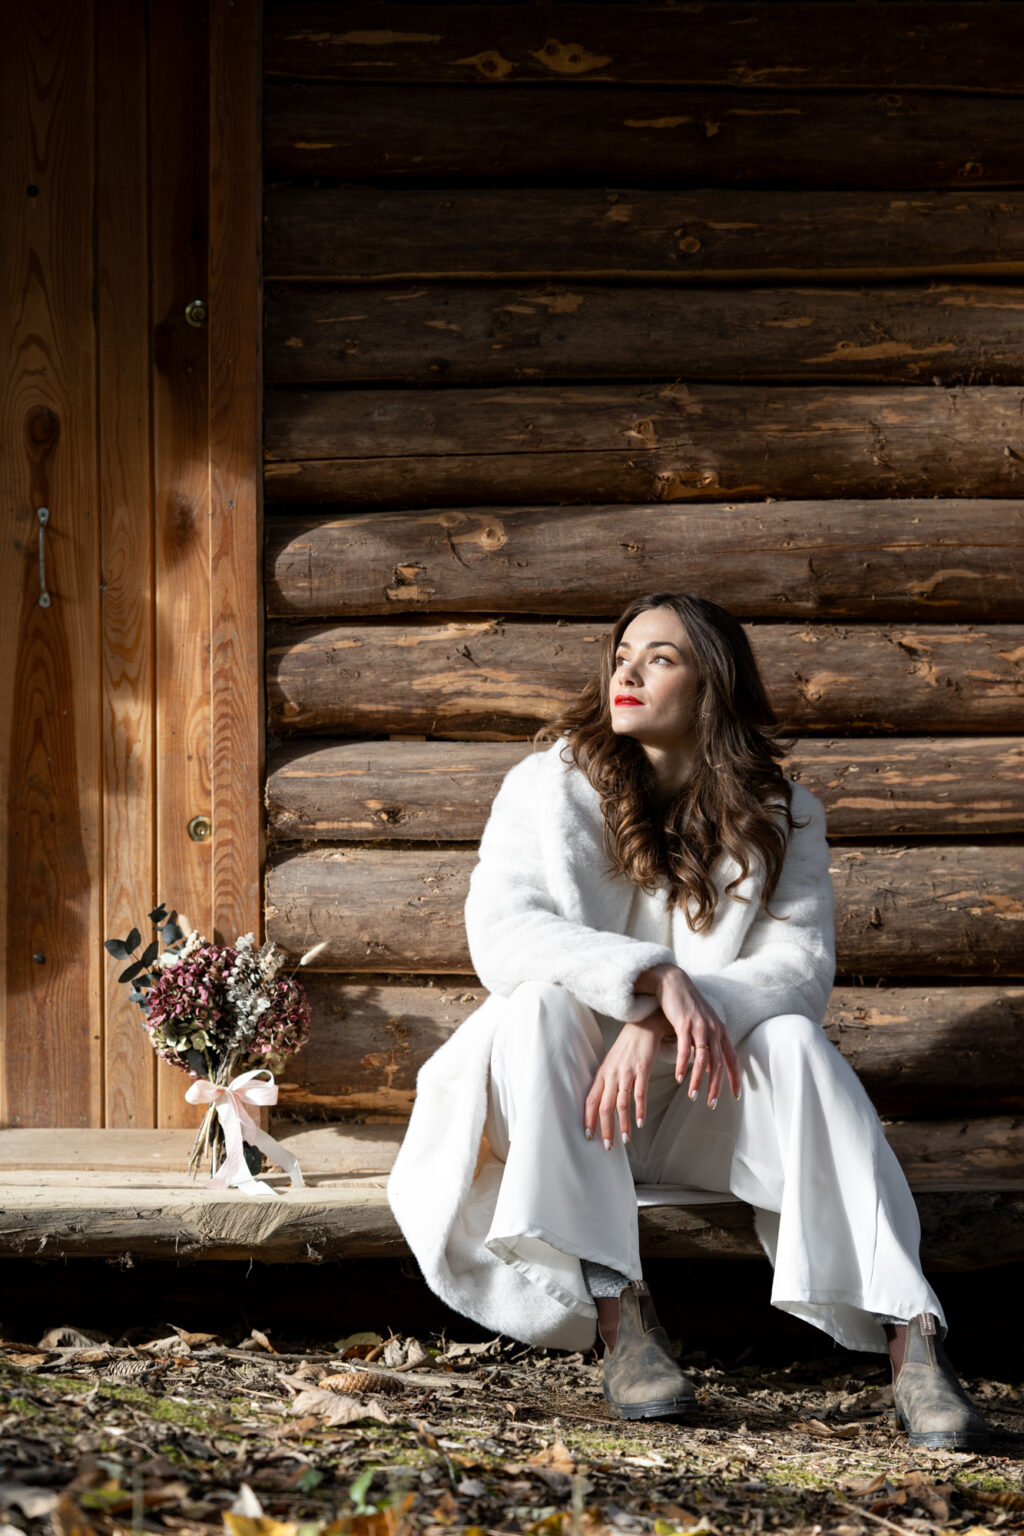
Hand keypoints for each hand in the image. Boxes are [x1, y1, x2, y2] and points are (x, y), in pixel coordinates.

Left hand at [584, 1016, 669, 1146]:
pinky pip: (639, 1094)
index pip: (590, 1100)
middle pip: (603, 1106)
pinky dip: (639, 1110)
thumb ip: (608, 1081)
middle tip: (607, 1146)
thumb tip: (604, 1102)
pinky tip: (640, 1122)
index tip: (588, 1136)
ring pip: (620, 1103)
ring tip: (625, 1140)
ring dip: (622, 1124)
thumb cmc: (628, 1046)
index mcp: (602, 1074)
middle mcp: (611, 1074)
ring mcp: (626, 1072)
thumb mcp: (613, 1063)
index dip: (588, 1119)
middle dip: (605, 1128)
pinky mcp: (641, 1069)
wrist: (643, 1025)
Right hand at [635, 963, 742, 1107]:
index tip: (736, 1096)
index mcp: (720, 1030)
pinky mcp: (684, 1024)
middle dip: (716, 1086)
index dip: (735, 1078)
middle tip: (711, 1104)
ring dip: (699, 1080)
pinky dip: (682, 1065)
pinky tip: (679, 1079)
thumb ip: (709, 1041)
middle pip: (719, 1064)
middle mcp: (713, 1029)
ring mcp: (699, 1026)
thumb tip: (711, 1064)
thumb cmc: (687, 1004)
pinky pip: (685, 1050)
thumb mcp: (703, 1022)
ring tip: (693, 1096)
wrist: (673, 981)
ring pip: (703, 1059)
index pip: (732, 1059)